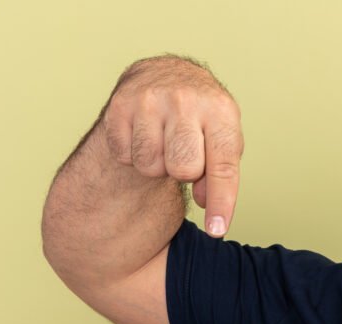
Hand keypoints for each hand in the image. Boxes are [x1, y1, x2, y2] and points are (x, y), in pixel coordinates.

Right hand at [100, 55, 243, 236]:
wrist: (166, 75)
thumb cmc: (203, 119)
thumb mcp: (222, 140)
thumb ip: (219, 174)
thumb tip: (205, 202)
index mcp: (221, 110)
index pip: (222, 166)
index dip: (221, 202)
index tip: (217, 230)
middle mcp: (186, 100)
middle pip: (183, 169)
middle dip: (185, 172)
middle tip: (185, 153)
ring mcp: (149, 100)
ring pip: (150, 164)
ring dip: (157, 164)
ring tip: (165, 142)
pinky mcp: (118, 105)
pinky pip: (124, 156)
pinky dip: (134, 154)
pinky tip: (143, 134)